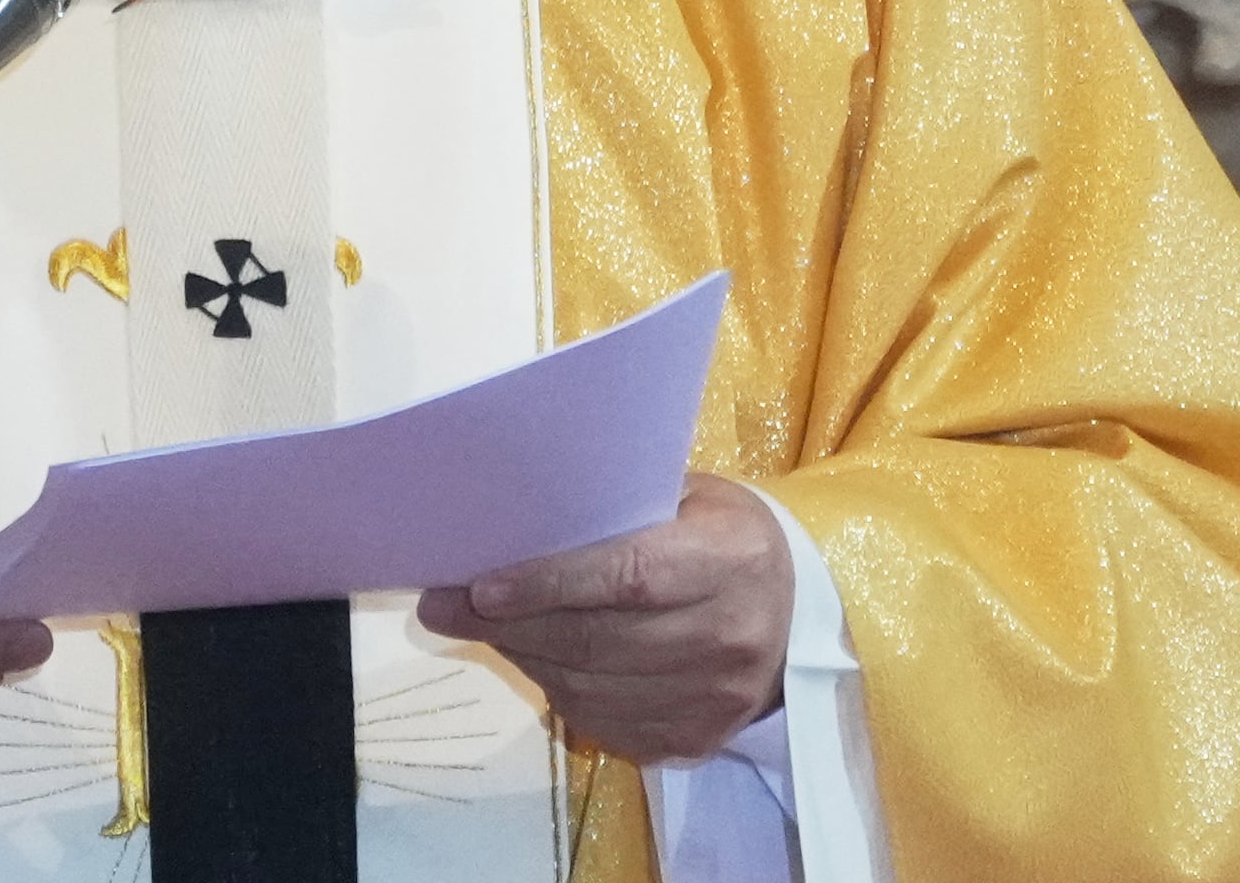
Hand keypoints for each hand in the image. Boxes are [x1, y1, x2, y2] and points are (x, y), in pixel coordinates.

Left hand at [416, 473, 793, 762]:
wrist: (796, 618)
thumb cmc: (722, 538)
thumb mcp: (687, 499)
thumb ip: (615, 512)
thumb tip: (510, 527)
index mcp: (730, 559)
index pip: (628, 577)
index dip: (549, 584)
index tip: (480, 585)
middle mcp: (731, 635)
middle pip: (598, 640)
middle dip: (509, 624)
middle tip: (442, 606)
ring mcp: (716, 699)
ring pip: (590, 687)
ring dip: (523, 656)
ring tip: (479, 626)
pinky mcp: (696, 739)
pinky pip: (602, 720)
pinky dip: (555, 689)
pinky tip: (533, 658)